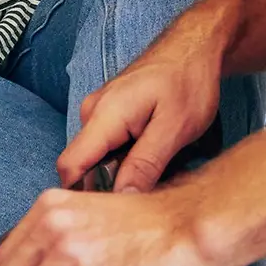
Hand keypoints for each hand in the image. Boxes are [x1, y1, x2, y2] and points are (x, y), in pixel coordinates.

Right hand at [57, 43, 221, 194]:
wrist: (196, 45)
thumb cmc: (189, 80)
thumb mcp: (174, 128)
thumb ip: (145, 165)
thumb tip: (120, 202)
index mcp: (103, 115)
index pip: (70, 168)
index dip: (83, 199)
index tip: (110, 220)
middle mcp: (93, 113)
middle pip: (84, 168)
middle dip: (109, 190)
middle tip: (145, 203)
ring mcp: (101, 112)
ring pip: (99, 160)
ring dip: (122, 174)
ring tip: (157, 177)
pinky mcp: (112, 114)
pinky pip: (108, 148)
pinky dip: (127, 160)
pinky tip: (154, 161)